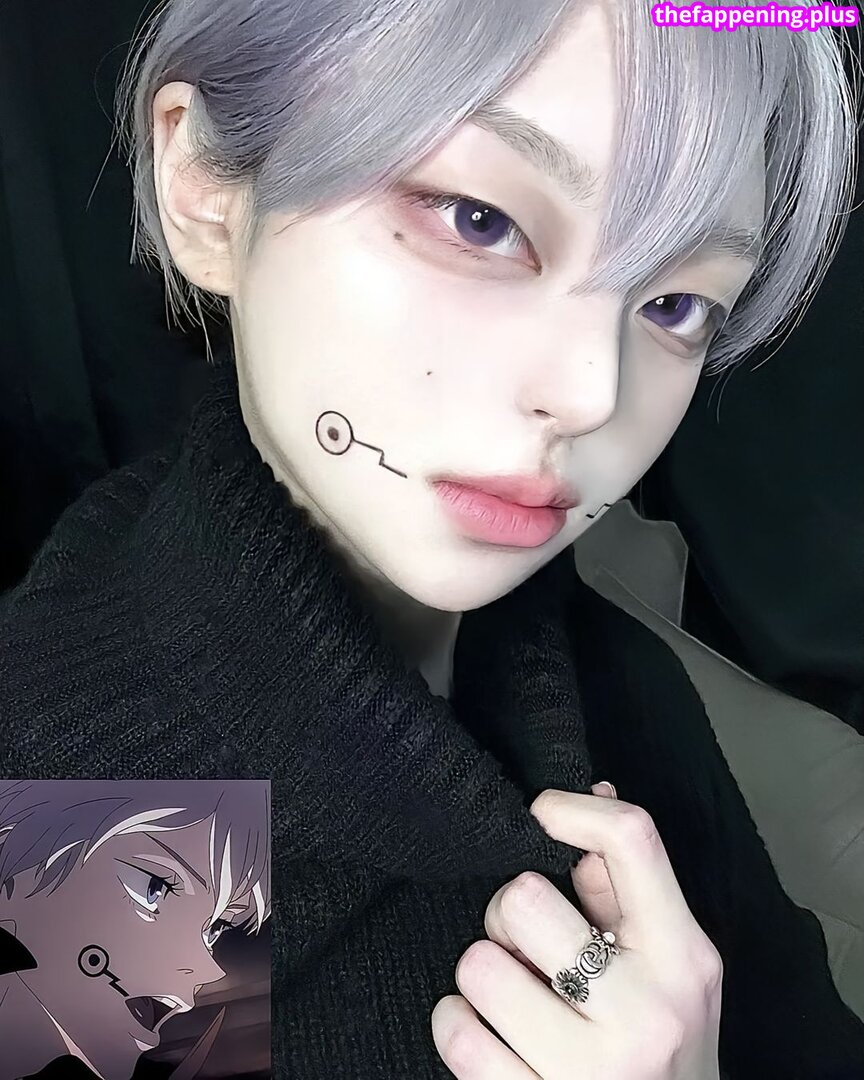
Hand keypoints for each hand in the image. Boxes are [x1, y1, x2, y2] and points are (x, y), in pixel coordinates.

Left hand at [431, 783, 721, 1079]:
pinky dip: (458, 1025)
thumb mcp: (675, 973)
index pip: (632, 840)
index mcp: (684, 960)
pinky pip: (455, 1032)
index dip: (570, 808)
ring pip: (479, 965)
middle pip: (523, 899)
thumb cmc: (666, 1053)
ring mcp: (591, 1071)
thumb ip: (627, 893)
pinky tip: (488, 1035)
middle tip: (527, 948)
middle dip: (509, 917)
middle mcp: (645, 1014)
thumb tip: (592, 798)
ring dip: (482, 976)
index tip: (542, 815)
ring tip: (512, 997)